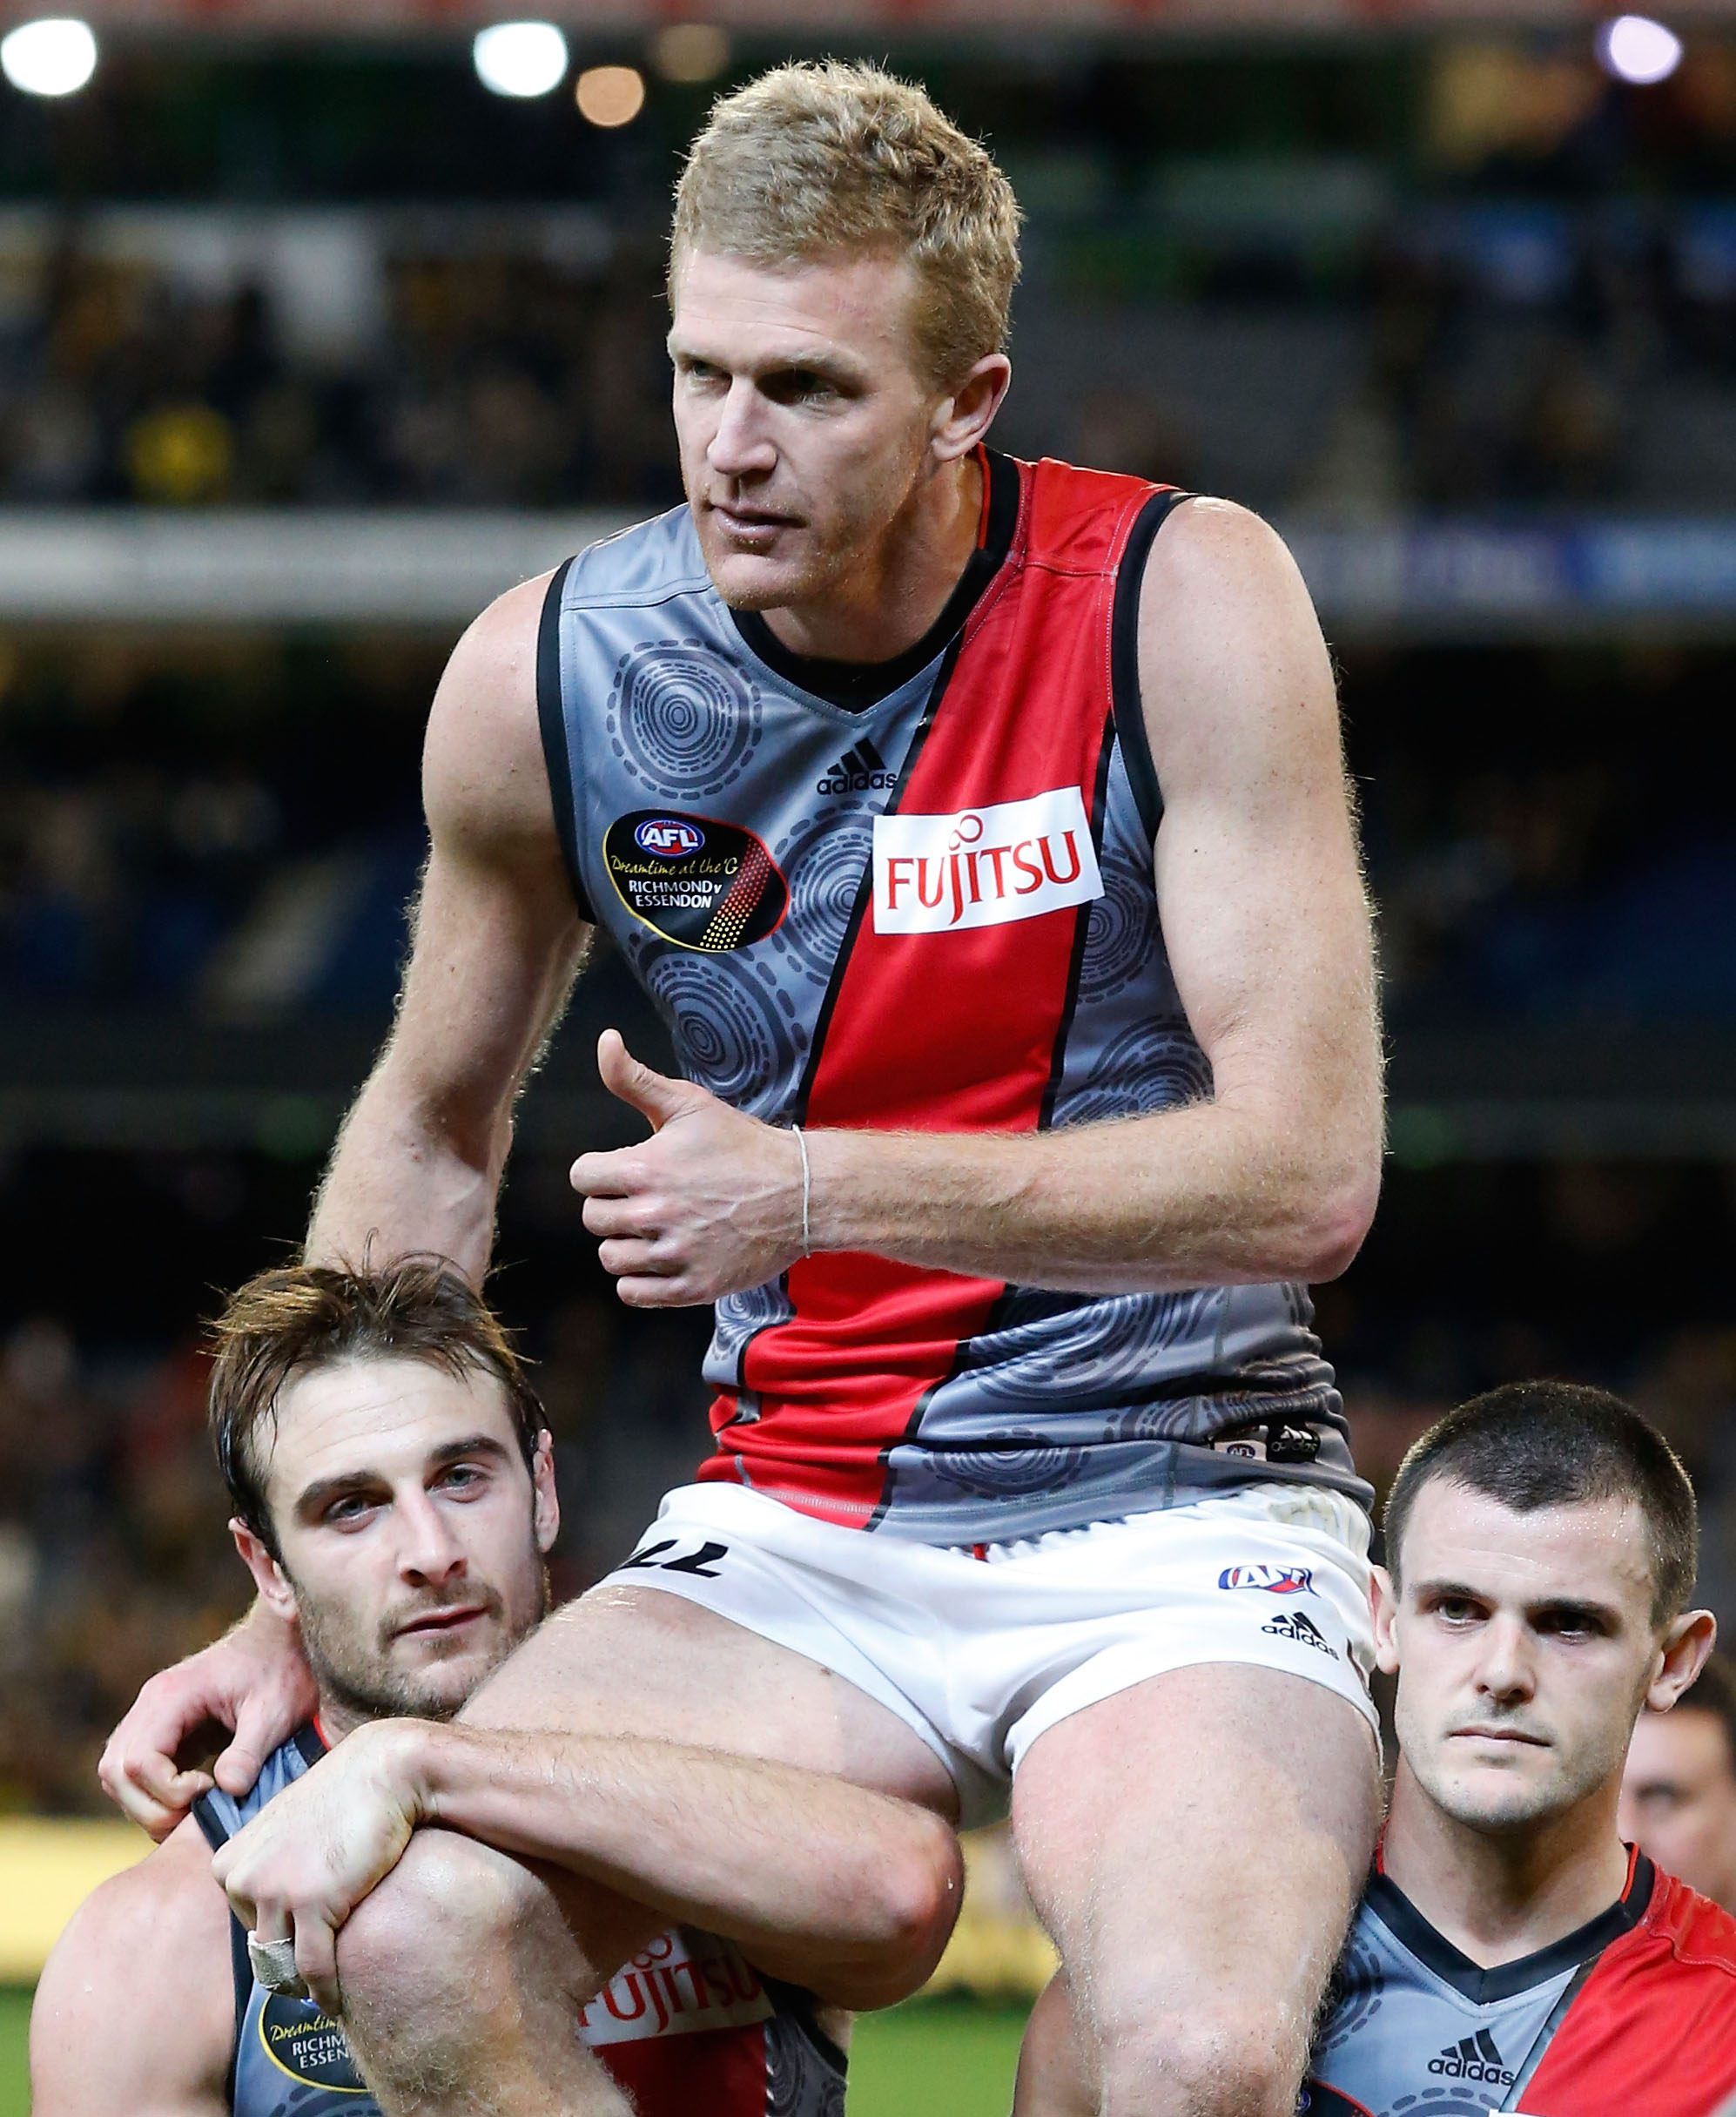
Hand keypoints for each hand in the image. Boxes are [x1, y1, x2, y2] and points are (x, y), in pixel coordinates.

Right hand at [99, 1600, 317, 1838]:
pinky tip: (191, 1800)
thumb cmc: (278, 1668)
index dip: (168, 1790)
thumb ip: (251, 1750)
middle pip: (116, 1772)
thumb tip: (228, 1790)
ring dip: (148, 1805)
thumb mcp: (276, 1709)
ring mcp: (149, 1718)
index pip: (139, 1760)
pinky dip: (153, 1796)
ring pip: (117, 1776)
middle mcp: (150, 1705)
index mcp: (172, 1694)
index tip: (209, 1789)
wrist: (276, 1642)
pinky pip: (134, 1774)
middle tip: (198, 1813)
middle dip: (151, 1807)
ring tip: (195, 1810)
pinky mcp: (158, 1732)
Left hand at [212, 1720, 427, 2018]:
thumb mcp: (284, 1828)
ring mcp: (275, 1892)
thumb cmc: (342, 1798)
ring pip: (283, 1964)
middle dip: (289, 1966)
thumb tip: (269, 1911)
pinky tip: (339, 2001)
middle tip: (316, 1979)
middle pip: (261, 1949)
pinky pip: (314, 1967)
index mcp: (229, 1863)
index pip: (243, 1925)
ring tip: (328, 1993)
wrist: (384, 1773)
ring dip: (305, 1985)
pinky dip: (327, 1990)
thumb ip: (266, 1865)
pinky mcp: (312, 1904)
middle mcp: (242, 1879)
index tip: (301, 1946)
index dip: (277, 1937)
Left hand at [571, 1029, 805, 1306]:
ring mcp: (673, 1253)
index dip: (599, 1172)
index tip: (623, 1172)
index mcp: (644, 1168)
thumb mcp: (689, 1103)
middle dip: (613, 1206)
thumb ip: (635, 1078)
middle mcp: (653, 1213)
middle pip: (594, 1219)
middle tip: (645, 1199)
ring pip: (611, 1258)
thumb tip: (605, 1039)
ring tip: (654, 1230)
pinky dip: (639, 1281)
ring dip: (625, 1245)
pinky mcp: (692, 1286)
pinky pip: (634, 1293)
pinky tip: (659, 1259)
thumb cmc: (743, 1145)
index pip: (581, 1178)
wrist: (800, 1191)